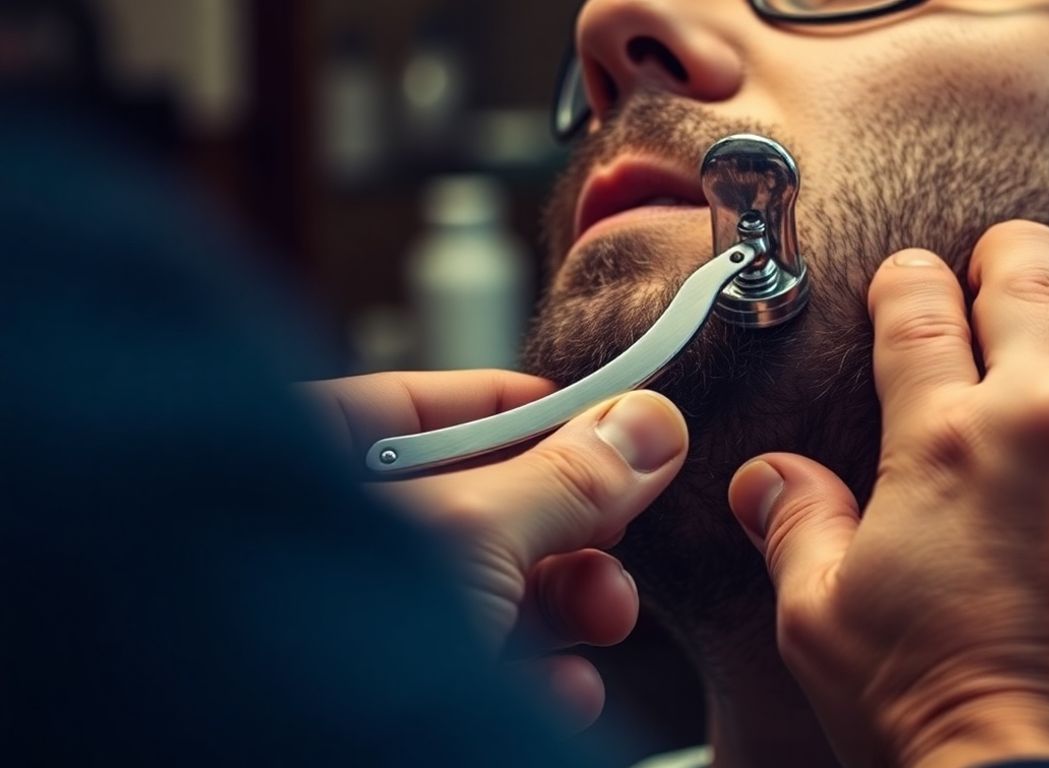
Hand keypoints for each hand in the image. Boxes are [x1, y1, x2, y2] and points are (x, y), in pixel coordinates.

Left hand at [302, 371, 687, 730]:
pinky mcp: (396, 697)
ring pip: (487, 590)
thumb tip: (646, 427)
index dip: (520, 409)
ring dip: (565, 602)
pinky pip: (479, 667)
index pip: (420, 408)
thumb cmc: (320, 645)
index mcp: (295, 465)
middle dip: (565, 524)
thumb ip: (563, 479)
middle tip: (618, 529)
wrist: (281, 762)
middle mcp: (322, 539)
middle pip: (473, 503)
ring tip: (605, 613)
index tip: (604, 422)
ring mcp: (357, 624)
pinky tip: (565, 687)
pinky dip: (536, 675)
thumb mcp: (469, 535)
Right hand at [728, 222, 1048, 766]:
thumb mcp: (822, 620)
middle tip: (999, 249)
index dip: (905, 280)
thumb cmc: (932, 713)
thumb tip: (767, 481)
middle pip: (1040, 282)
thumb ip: (797, 524)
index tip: (903, 276)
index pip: (921, 311)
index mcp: (953, 438)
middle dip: (1010, 251)